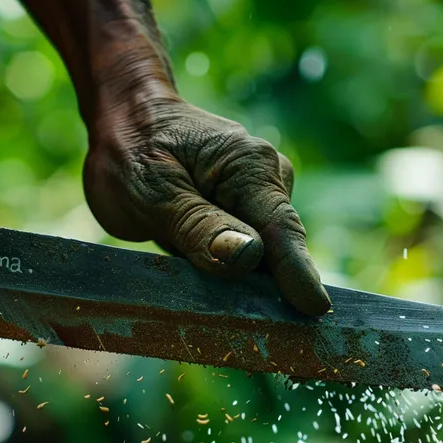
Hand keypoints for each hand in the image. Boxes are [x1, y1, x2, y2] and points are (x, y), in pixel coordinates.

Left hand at [83, 97, 330, 316]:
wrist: (125, 122)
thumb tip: (248, 256)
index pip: (280, 229)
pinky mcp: (240, 213)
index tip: (316, 309)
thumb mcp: (154, 193)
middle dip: (256, 287)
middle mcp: (265, 179)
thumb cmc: (131, 151)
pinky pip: (239, 252)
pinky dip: (219, 268)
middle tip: (226, 321)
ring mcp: (255, 196)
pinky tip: (188, 268)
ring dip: (230, 279)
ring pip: (255, 257)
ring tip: (193, 283)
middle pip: (274, 251)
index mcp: (249, 167)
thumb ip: (199, 226)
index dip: (297, 274)